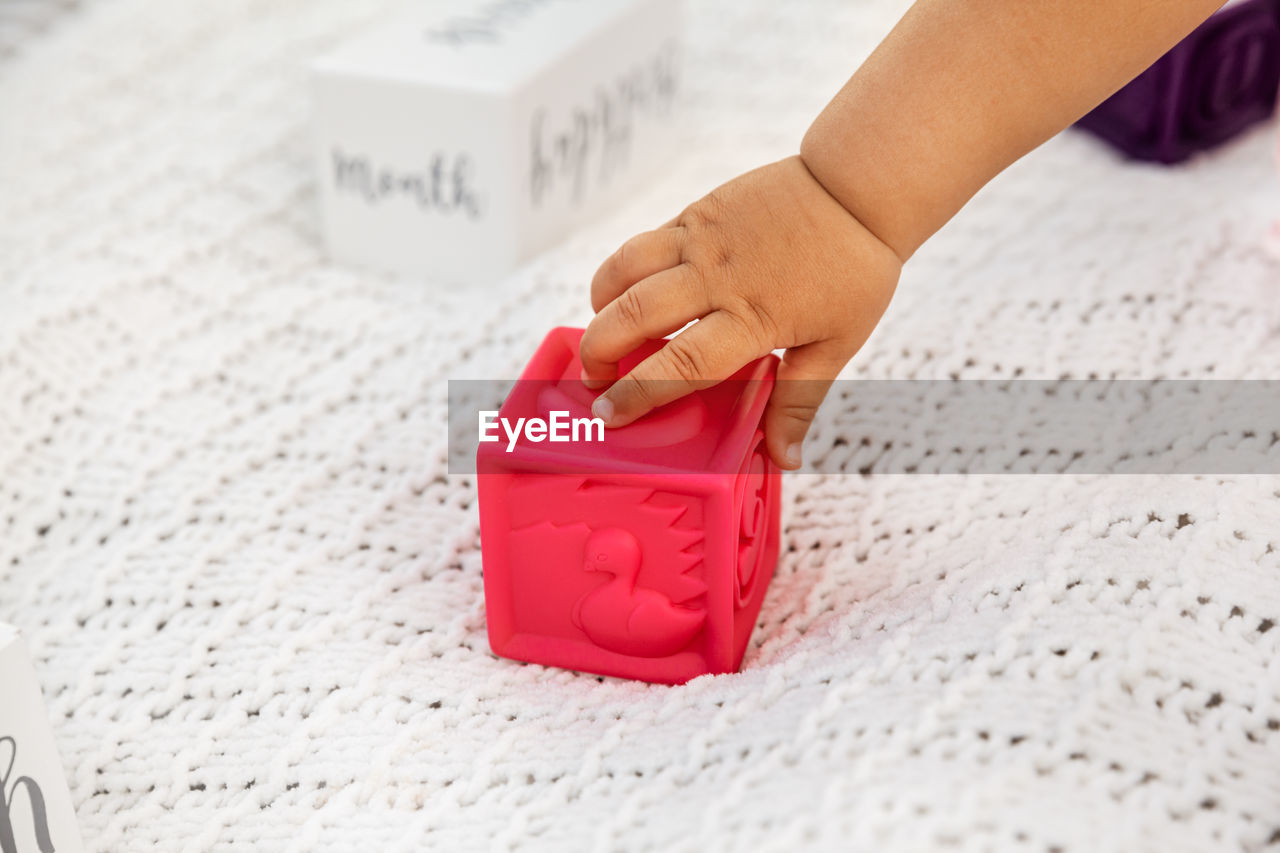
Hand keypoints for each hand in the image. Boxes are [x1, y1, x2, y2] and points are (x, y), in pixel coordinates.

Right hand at [579, 155, 901, 469]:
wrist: (856, 188)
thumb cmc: (852, 269)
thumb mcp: (836, 345)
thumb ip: (799, 402)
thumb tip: (785, 458)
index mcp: (753, 319)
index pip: (680, 365)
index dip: (637, 394)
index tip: (608, 416)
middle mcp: (718, 278)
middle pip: (633, 317)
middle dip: (599, 353)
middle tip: (595, 380)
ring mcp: (702, 240)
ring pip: (624, 273)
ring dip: (600, 309)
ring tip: (602, 335)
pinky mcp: (696, 213)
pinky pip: (641, 245)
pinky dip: (619, 274)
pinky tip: (622, 295)